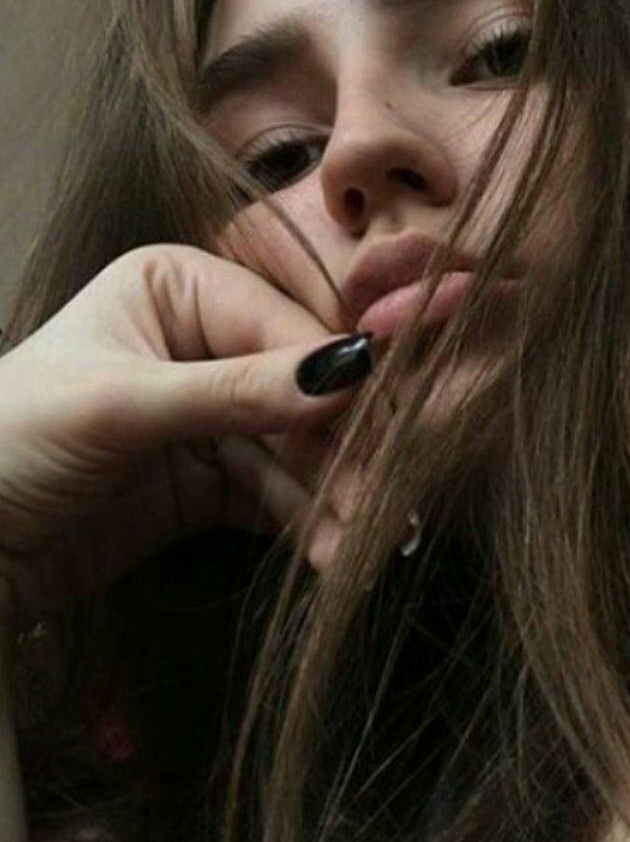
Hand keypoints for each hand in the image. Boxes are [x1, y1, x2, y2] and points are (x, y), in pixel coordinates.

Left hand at [0, 244, 372, 631]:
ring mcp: (214, 413)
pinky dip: (306, 522)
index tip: (381, 427)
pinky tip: (329, 552)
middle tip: (380, 498)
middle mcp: (206, 342)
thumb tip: (349, 371)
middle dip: (338, 450)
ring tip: (359, 543)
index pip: (282, 327)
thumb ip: (239, 391)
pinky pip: (276, 493)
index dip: (335, 377)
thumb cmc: (12, 439)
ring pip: (297, 450)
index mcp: (180, 289)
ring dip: (329, 497)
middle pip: (301, 391)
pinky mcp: (213, 479)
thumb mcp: (123, 404)